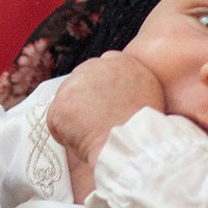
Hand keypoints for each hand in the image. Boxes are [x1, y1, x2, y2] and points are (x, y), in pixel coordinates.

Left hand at [47, 53, 164, 198]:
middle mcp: (98, 66)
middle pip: (81, 79)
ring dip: (75, 119)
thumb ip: (134, 87)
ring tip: (92, 136)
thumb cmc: (146, 130)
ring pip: (67, 100)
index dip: (101, 86)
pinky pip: (56, 121)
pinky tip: (81, 143)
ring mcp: (76, 82)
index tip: (104, 103)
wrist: (132, 144)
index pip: (105, 63)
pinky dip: (65, 135)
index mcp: (124, 63)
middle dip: (84, 101)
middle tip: (94, 123)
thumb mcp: (151, 97)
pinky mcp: (62, 102)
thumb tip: (120, 95)